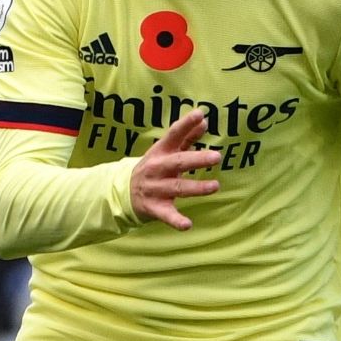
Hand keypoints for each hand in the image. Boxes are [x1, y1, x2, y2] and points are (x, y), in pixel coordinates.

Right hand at [130, 109, 220, 229]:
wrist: (123, 192)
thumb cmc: (154, 168)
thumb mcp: (166, 151)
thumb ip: (186, 136)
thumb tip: (204, 120)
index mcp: (160, 152)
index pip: (173, 135)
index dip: (186, 124)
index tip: (200, 114)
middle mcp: (156, 169)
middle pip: (178, 162)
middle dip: (197, 159)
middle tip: (217, 156)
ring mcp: (155, 189)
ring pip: (177, 188)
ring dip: (196, 188)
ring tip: (215, 186)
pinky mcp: (155, 208)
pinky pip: (167, 215)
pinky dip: (176, 221)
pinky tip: (187, 225)